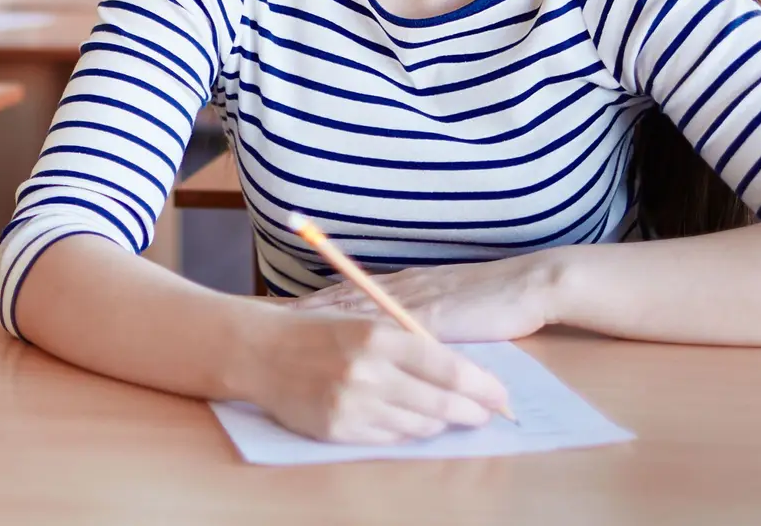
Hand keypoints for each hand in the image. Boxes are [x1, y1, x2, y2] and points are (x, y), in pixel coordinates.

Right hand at [241, 310, 513, 444]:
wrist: (260, 351)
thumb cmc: (318, 331)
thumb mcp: (365, 321)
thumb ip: (409, 345)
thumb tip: (462, 373)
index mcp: (377, 335)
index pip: (448, 367)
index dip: (482, 385)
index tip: (500, 395)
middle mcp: (367, 371)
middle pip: (440, 402)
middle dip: (471, 411)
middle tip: (485, 414)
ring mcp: (352, 404)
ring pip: (418, 425)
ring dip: (438, 423)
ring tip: (446, 416)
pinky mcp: (338, 430)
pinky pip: (389, 439)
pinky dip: (406, 432)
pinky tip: (410, 422)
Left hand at [302, 253, 556, 343]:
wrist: (529, 285)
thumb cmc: (494, 300)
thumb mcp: (449, 309)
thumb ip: (423, 320)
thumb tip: (398, 340)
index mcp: (406, 286)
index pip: (351, 293)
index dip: (316, 302)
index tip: (283, 309)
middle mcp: (403, 289)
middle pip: (343, 298)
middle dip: (306, 309)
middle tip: (268, 316)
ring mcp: (416, 300)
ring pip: (358, 308)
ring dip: (323, 316)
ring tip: (288, 325)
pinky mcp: (434, 316)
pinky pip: (392, 325)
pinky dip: (363, 332)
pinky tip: (341, 338)